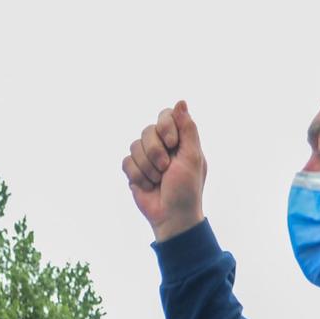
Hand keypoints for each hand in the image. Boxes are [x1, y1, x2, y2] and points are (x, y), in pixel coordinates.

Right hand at [123, 101, 207, 240]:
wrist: (171, 216)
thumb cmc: (187, 189)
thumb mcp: (192, 157)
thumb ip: (187, 129)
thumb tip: (181, 102)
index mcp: (179, 139)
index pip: (165, 116)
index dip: (165, 127)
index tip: (172, 144)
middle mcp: (162, 145)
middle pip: (147, 131)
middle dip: (155, 152)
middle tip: (165, 168)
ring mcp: (146, 158)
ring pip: (135, 146)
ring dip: (147, 167)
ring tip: (158, 180)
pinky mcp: (134, 171)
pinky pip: (126, 162)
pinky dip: (138, 175)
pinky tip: (148, 186)